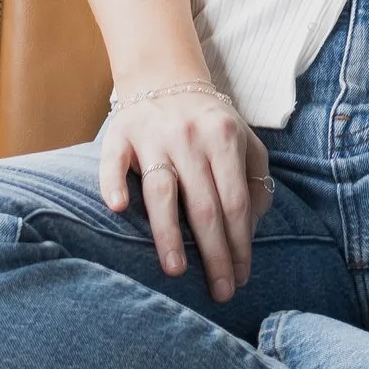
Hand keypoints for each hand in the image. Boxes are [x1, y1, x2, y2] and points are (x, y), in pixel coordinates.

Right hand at [100, 83, 272, 298]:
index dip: (240, 244)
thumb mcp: (243, 140)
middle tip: (219, 292)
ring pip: (162, 190)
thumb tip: (250, 229)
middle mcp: (190, 137)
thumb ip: (254, 180)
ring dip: (168, 233)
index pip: (235, 202)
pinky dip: (114, 183)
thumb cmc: (209, 121)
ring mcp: (153, 136)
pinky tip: (119, 208)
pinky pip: (114, 162)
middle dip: (214, 253)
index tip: (241, 278)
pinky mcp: (120, 135)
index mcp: (225, 138)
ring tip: (175, 271)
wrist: (163, 76)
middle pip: (204, 205)